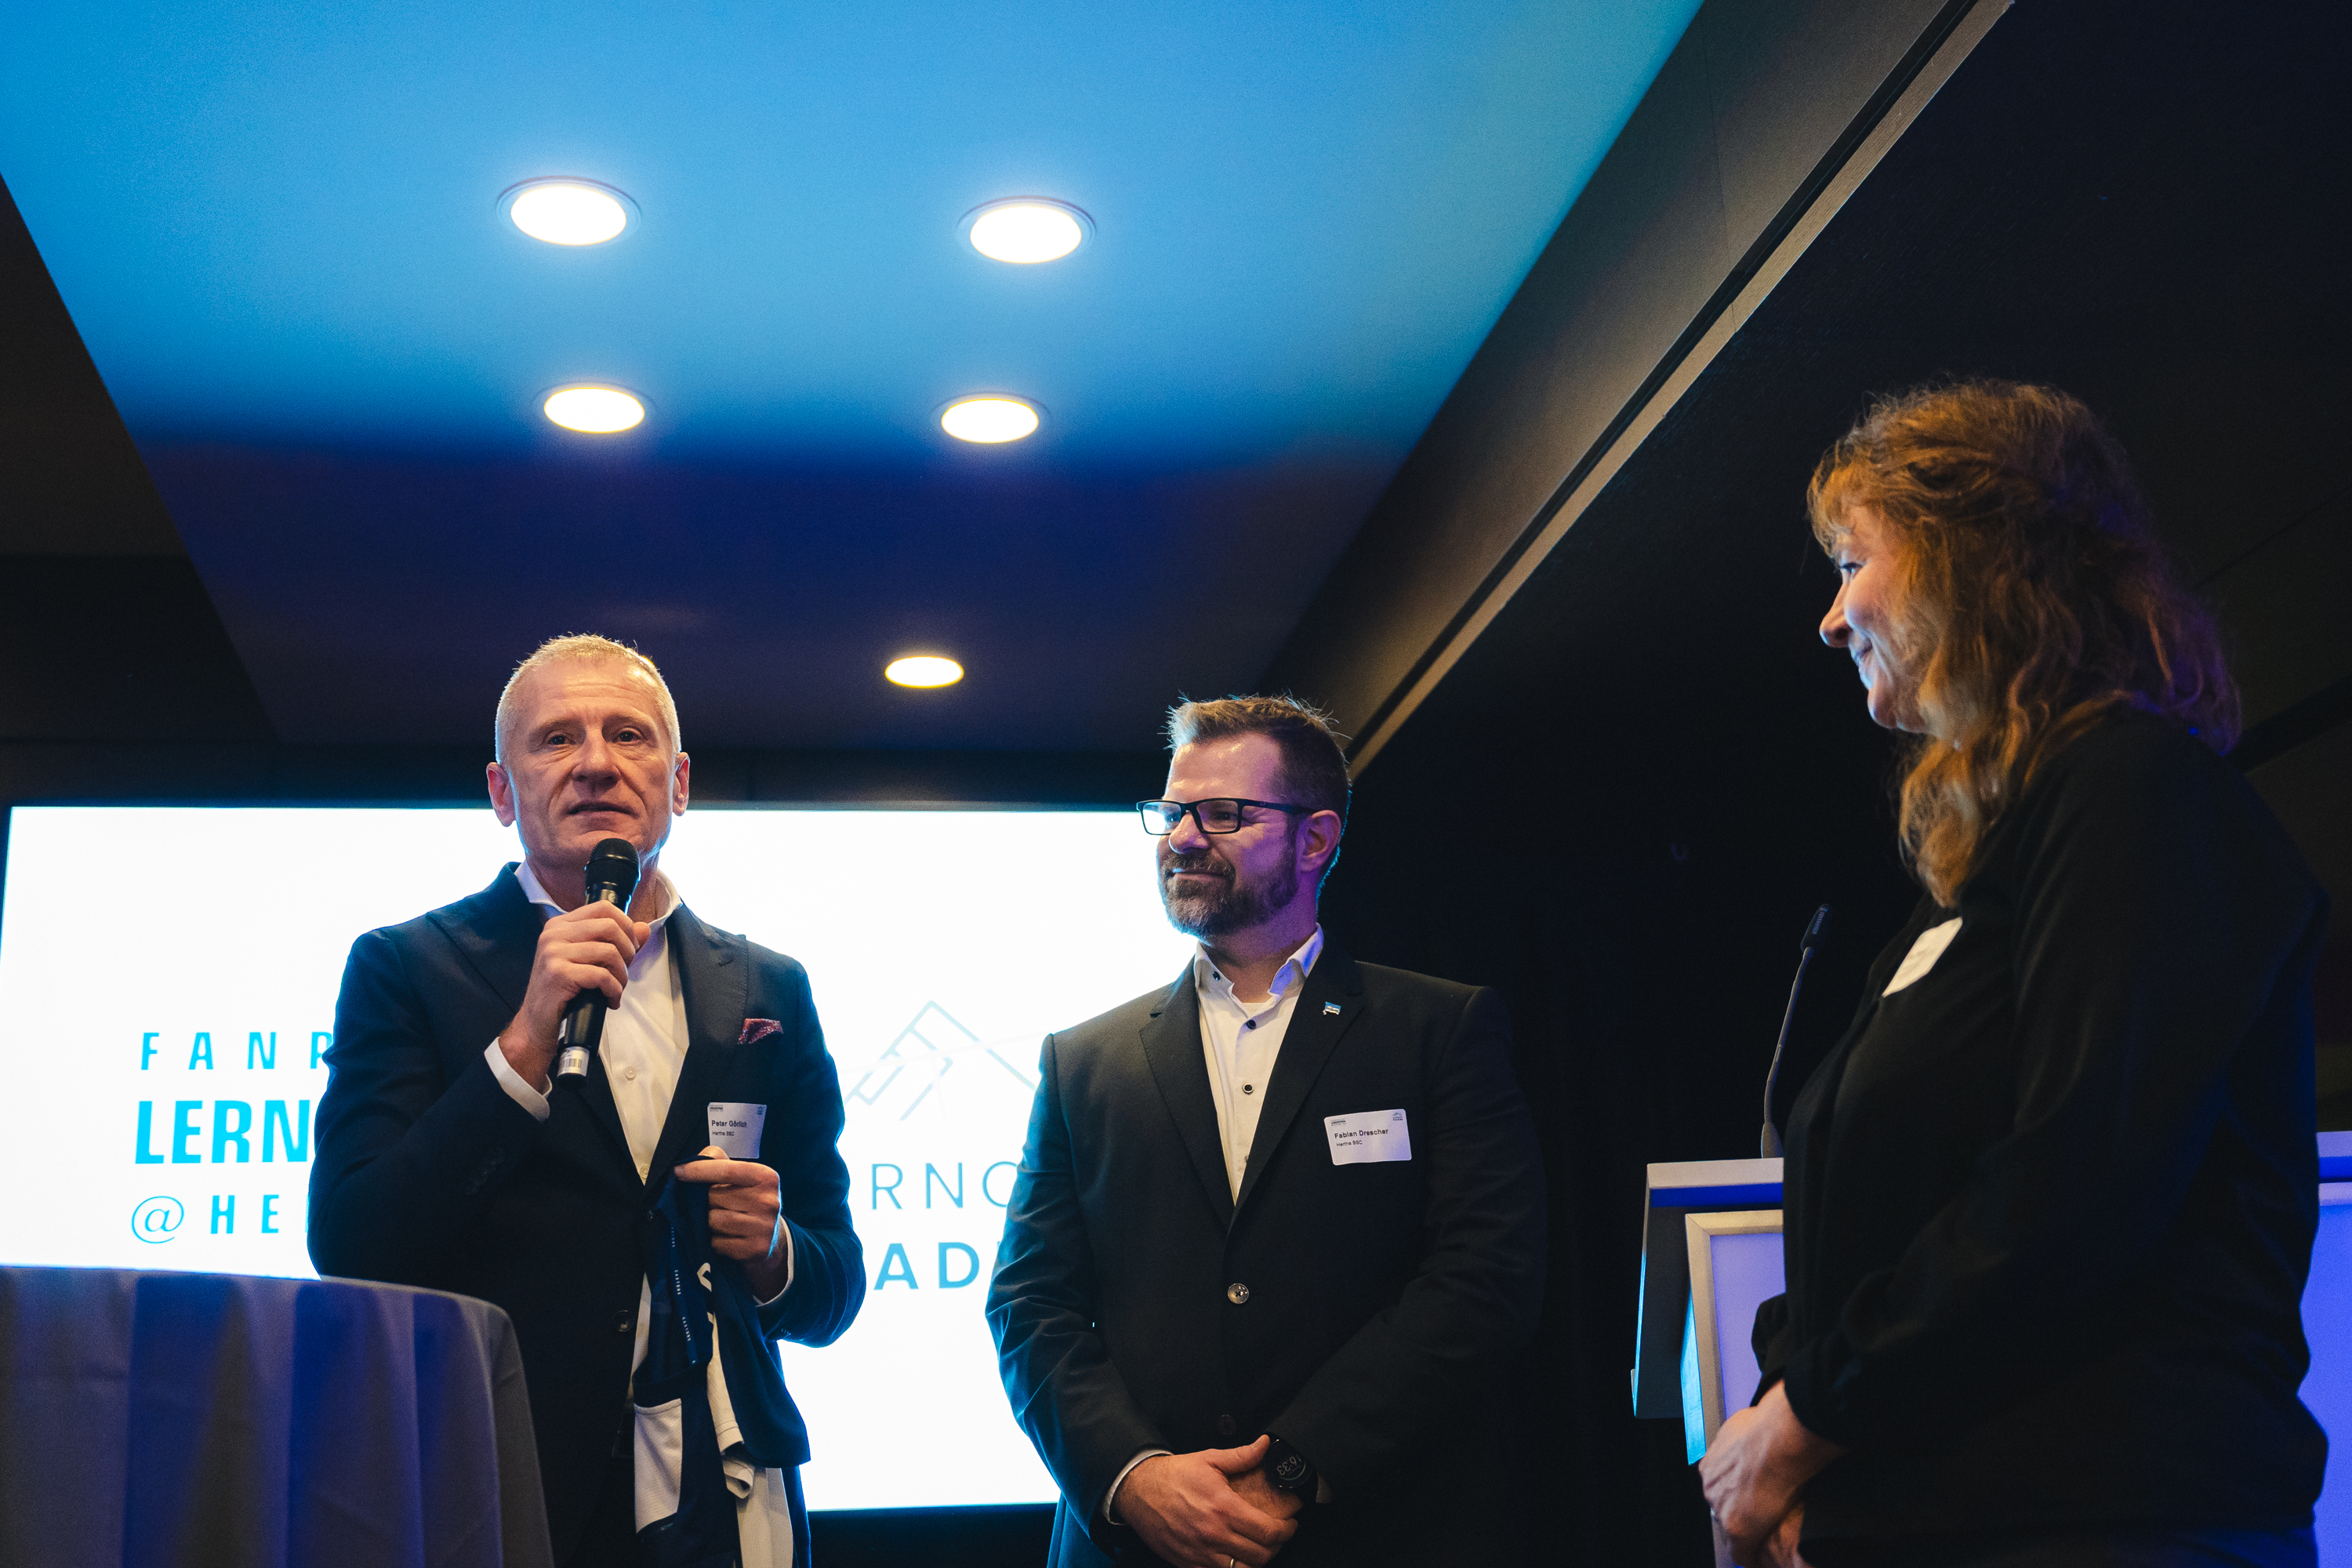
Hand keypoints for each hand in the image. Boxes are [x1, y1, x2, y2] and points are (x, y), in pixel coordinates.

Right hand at [496, 901, 651, 1087]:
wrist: (537, 1022)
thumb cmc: (564, 990)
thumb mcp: (590, 960)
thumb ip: (617, 942)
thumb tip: (643, 928)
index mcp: (561, 925)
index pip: (603, 907)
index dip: (626, 925)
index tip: (631, 946)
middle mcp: (554, 934)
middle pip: (610, 927)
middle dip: (627, 951)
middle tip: (624, 971)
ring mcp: (553, 953)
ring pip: (609, 952)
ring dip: (621, 975)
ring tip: (616, 989)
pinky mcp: (558, 974)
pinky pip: (601, 975)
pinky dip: (613, 990)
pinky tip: (610, 1000)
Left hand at [676, 1146, 786, 1296]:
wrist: (770, 1236)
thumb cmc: (748, 1201)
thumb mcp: (741, 1177)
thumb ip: (719, 1162)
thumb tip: (695, 1160)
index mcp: (766, 1177)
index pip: (727, 1170)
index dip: (699, 1170)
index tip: (678, 1171)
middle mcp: (768, 1201)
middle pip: (715, 1197)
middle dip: (704, 1200)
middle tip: (707, 1203)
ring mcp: (763, 1226)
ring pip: (714, 1220)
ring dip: (707, 1221)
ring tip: (715, 1220)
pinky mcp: (755, 1248)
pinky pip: (718, 1243)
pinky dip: (713, 1240)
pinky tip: (723, 1236)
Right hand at [1117, 1438, 1299, 1566]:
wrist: (1137, 1490)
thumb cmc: (1173, 1475)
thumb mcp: (1209, 1459)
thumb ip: (1242, 1456)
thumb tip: (1264, 1445)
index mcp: (1223, 1508)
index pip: (1267, 1531)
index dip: (1286, 1531)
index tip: (1289, 1525)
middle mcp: (1214, 1534)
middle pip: (1260, 1556)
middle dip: (1276, 1547)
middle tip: (1277, 1536)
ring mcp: (1200, 1553)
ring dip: (1256, 1561)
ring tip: (1258, 1548)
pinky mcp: (1187, 1563)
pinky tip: (1234, 1557)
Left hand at [1699, 1383, 1843, 1565]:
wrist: (1779, 1438)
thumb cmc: (1770, 1426)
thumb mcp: (1745, 1424)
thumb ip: (1742, 1435)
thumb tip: (1753, 1428)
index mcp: (1711, 1463)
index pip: (1720, 1485)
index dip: (1737, 1494)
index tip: (1749, 1498)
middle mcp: (1711, 1484)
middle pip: (1723, 1506)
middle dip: (1739, 1512)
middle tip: (1761, 1516)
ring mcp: (1722, 1507)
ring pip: (1732, 1526)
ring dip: (1747, 1532)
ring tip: (1764, 1539)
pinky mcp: (1739, 1528)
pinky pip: (1742, 1551)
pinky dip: (1751, 1556)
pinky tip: (1758, 1560)